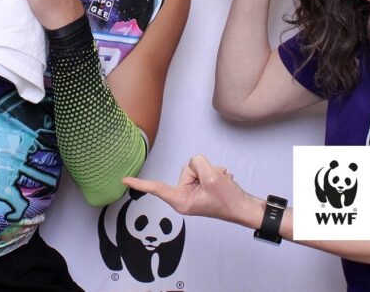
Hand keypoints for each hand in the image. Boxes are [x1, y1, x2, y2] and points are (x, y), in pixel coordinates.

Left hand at [123, 154, 257, 226]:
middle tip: (215, 183)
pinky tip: (223, 183)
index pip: (156, 188)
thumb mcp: (212, 177)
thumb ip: (197, 164)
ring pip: (196, 167)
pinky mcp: (201, 188)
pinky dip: (216, 173)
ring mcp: (192, 192)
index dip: (140, 183)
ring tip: (221, 183)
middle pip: (186, 168)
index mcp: (181, 200)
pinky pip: (204, 170)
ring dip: (212, 171)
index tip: (123, 181)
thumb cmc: (229, 199)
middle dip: (203, 169)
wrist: (246, 208)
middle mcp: (183, 197)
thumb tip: (195, 162)